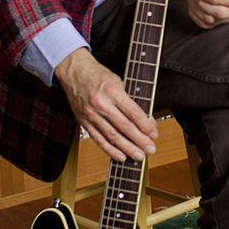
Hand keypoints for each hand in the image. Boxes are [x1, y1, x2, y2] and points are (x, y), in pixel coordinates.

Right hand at [54, 48, 158, 162]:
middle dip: (139, 140)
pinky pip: (98, 139)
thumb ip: (129, 100)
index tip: (154, 134)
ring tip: (139, 156)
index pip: (133, 112)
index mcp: (112, 90)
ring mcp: (91, 114)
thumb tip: (145, 120)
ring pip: (112, 136)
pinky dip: (110, 150)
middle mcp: (101, 103)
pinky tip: (121, 156)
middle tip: (150, 149)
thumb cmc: (98, 75)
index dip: (145, 126)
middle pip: (124, 127)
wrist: (74, 72)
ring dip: (127, 148)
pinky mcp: (84, 122)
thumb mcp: (118, 81)